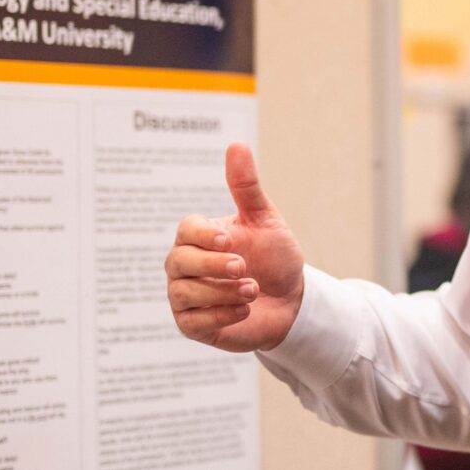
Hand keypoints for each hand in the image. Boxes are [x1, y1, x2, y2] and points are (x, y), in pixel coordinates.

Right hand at [166, 142, 305, 351]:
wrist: (291, 301)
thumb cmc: (274, 256)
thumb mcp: (264, 219)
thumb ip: (246, 186)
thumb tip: (236, 144)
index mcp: (199, 237)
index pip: (186, 230)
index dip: (203, 235)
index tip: (230, 239)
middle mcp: (185, 265)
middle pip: (178, 261)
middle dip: (212, 265)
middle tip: (244, 267)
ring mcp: (185, 296)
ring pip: (184, 293)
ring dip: (220, 292)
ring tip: (253, 290)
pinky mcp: (192, 325)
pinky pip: (192, 322)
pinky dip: (220, 315)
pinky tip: (244, 310)